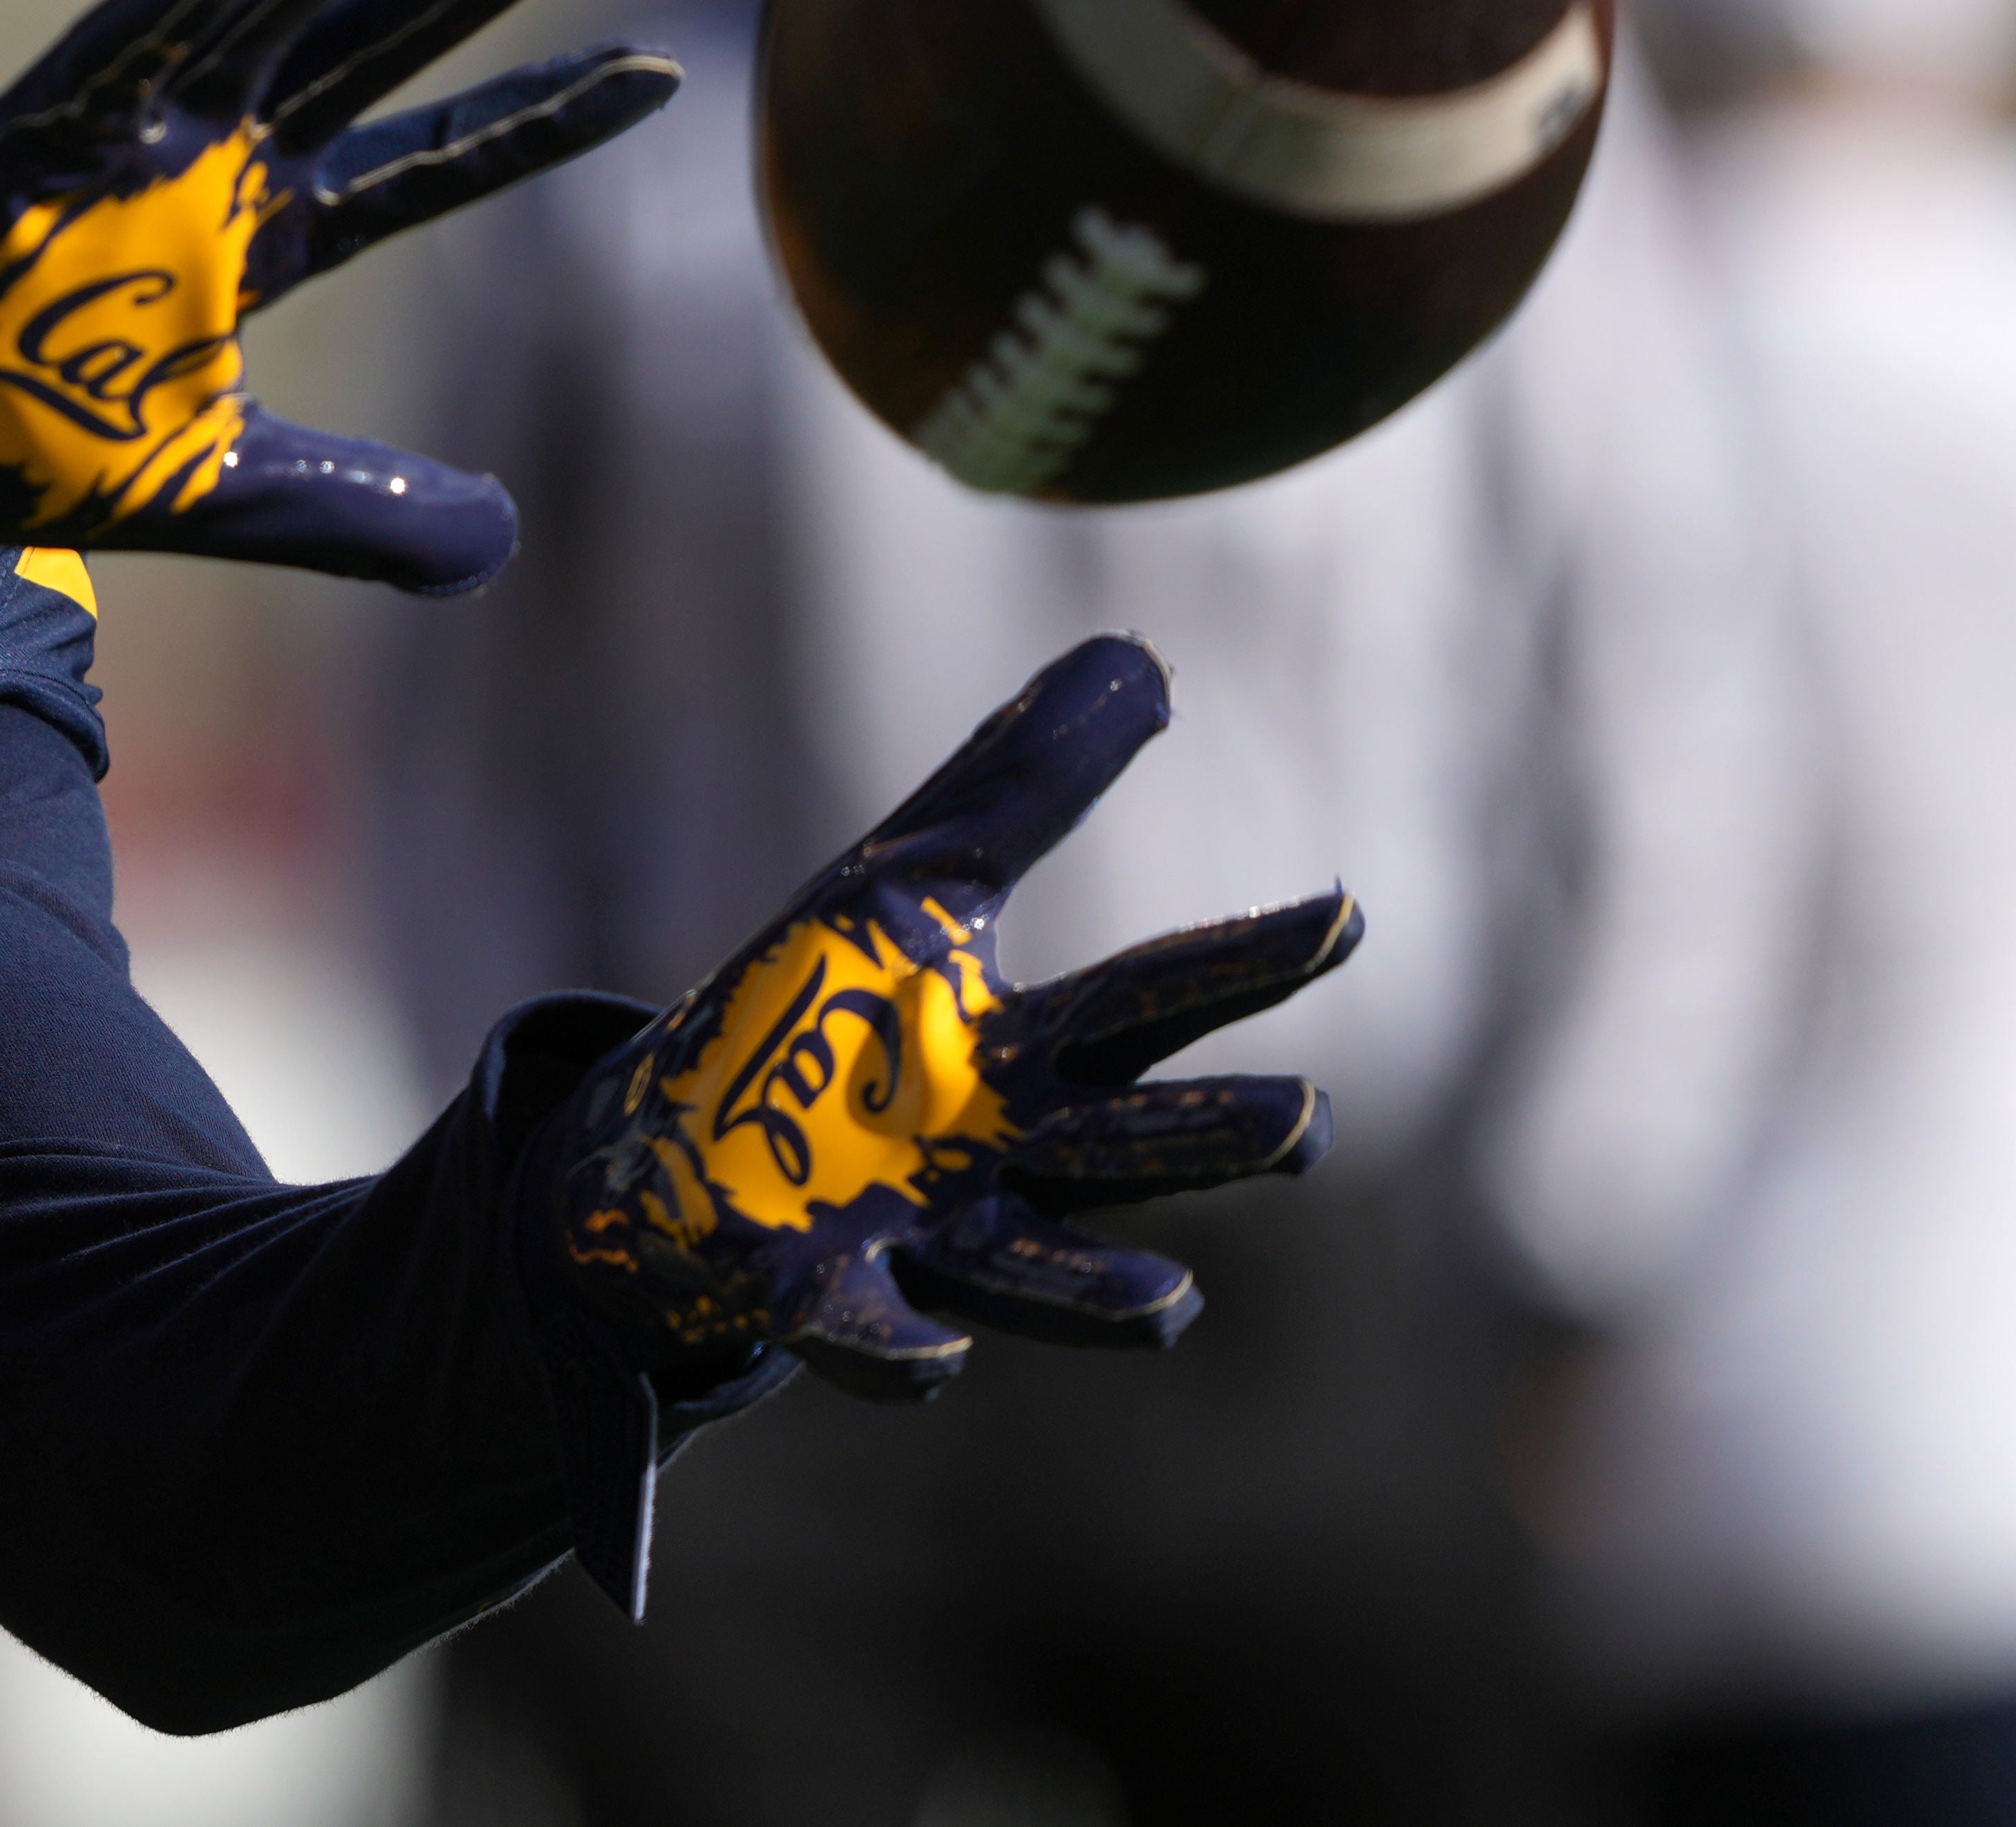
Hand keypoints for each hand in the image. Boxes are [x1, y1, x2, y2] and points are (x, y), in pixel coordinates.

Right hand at [0, 0, 675, 584]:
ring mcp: (120, 145)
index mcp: (270, 233)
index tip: (662, 74)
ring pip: (246, 12)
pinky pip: (95, 68)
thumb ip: (361, 513)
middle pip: (370, 48)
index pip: (435, 160)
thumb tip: (506, 541)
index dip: (540, 120)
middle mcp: (215, 165)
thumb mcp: (222, 493)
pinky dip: (155, 21)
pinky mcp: (17, 148)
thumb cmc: (21, 436)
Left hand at [522, 635, 1359, 1400]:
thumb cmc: (820, 1015)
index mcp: (1027, 1053)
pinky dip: (895, 1350)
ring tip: (1170, 1302)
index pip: (1155, 997)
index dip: (1247, 960)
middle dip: (1210, 1141)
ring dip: (1097, 1292)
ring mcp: (921, 1238)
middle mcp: (1000, 1157)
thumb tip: (1143, 656)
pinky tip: (931, 1359)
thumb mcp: (914, 878)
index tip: (1344, 913)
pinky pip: (868, 1334)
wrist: (671, 1147)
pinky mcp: (821, 1297)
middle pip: (1126, 1146)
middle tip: (1307, 1121)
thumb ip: (1028, 782)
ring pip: (1033, 1276)